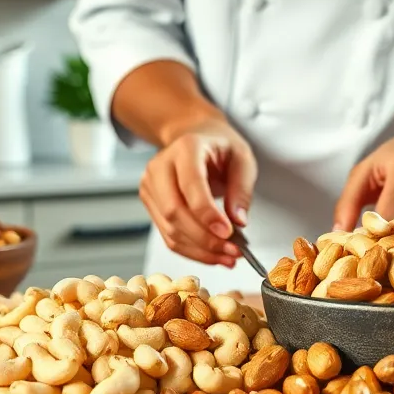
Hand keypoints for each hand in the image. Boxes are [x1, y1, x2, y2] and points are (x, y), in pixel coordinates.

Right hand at [140, 119, 257, 266]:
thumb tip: (238, 221)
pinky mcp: (150, 204)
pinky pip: (168, 235)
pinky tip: (212, 255)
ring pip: (170, 229)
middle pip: (175, 211)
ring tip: (227, 257)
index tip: (228, 232)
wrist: (195, 137)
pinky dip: (191, 250)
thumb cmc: (220, 147)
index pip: (190, 184)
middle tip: (232, 251)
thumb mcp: (243, 159)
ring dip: (200, 250)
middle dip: (205, 238)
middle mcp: (161, 165)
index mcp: (186, 147)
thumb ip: (242, 189)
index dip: (207, 213)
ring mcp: (150, 185)